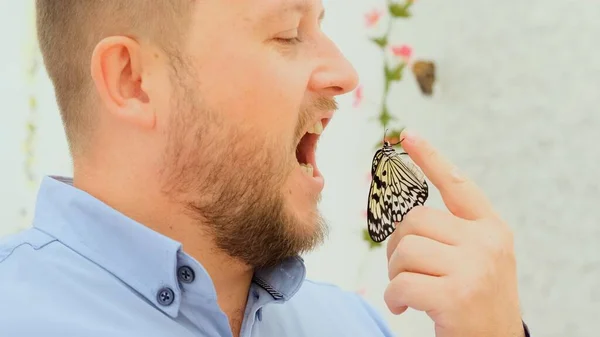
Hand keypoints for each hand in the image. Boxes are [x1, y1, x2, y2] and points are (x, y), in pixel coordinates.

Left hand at [384, 130, 523, 336]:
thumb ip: (453, 233)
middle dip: (399, 246)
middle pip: (415, 221)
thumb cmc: (478, 300)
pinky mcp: (456, 295)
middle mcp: (486, 242)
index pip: (457, 185)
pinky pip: (401, 283)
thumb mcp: (478, 259)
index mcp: (491, 229)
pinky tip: (402, 308)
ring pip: (405, 250)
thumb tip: (406, 216)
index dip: (430, 158)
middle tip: (405, 270)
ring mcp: (473, 268)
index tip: (408, 135)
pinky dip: (393, 297)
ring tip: (407, 291)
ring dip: (396, 274)